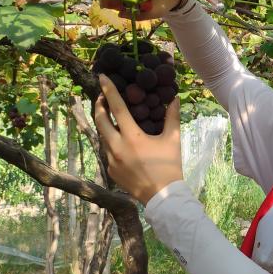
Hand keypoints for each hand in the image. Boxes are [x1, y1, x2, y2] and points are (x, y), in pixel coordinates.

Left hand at [93, 74, 183, 203]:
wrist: (162, 197)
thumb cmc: (169, 167)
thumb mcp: (173, 140)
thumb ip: (172, 117)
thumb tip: (174, 99)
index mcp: (132, 136)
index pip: (117, 107)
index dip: (109, 90)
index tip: (102, 76)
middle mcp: (117, 146)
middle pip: (100, 120)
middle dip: (98, 105)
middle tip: (101, 97)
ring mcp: (111, 160)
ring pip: (102, 136)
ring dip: (104, 124)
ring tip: (111, 118)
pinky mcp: (110, 170)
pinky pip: (107, 151)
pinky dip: (111, 142)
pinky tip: (120, 142)